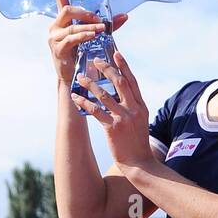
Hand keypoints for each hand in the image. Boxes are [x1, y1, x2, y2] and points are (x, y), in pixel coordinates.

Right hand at [48, 0, 127, 88]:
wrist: (72, 79)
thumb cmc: (82, 56)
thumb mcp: (94, 36)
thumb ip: (107, 25)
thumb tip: (126, 15)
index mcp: (62, 19)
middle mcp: (55, 25)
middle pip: (68, 8)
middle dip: (85, 13)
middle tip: (100, 21)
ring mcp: (54, 37)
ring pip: (71, 24)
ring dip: (88, 26)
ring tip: (101, 30)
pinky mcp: (57, 49)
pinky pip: (71, 38)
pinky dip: (83, 36)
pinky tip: (93, 36)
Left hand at [70, 49, 153, 172]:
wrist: (140, 164)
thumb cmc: (138, 144)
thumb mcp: (140, 123)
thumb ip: (133, 108)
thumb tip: (121, 97)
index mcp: (141, 107)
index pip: (132, 81)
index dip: (124, 66)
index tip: (116, 53)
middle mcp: (133, 109)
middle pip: (119, 82)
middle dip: (106, 68)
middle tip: (95, 60)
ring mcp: (123, 118)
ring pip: (105, 95)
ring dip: (91, 84)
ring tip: (80, 77)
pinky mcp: (113, 128)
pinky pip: (96, 111)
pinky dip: (85, 103)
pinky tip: (76, 98)